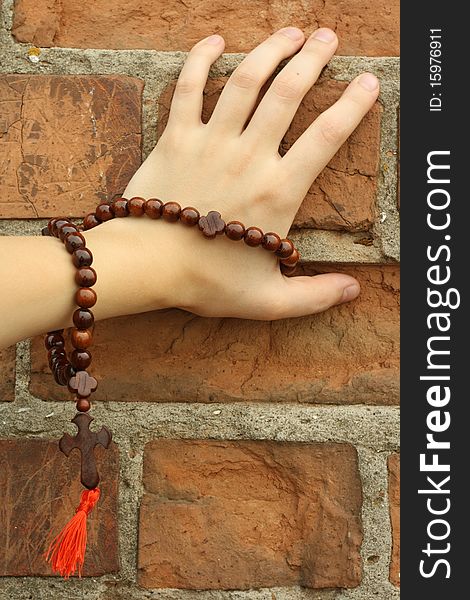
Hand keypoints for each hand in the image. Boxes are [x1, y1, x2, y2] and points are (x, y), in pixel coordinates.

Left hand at [104, 27, 379, 319]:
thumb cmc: (206, 283)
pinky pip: (188, 86)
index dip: (353, 104)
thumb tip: (352, 291)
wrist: (147, 266)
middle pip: (289, 94)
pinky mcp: (176, 137)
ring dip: (271, 50)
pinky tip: (216, 41)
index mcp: (278, 191)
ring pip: (246, 80)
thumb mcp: (268, 300)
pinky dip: (200, 58)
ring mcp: (211, 142)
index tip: (368, 82)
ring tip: (290, 32)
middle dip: (313, 58)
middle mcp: (249, 156)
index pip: (327, 136)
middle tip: (328, 37)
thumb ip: (313, 296)